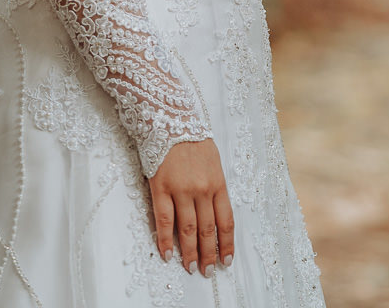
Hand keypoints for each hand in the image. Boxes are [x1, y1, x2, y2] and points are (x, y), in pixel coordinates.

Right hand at [148, 138, 234, 276]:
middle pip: (207, 229)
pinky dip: (165, 240)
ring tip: (191, 267)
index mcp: (218, 182)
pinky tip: (167, 254)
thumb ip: (215, 187)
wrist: (170, 119)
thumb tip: (215, 213)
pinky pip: (163, 220)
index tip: (227, 259)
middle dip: (209, 253)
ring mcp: (181, 190)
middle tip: (209, 271)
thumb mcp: (213, 161)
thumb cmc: (193, 140)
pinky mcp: (161, 188)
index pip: (225, 220)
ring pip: (187, 229)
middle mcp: (202, 189)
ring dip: (189, 252)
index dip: (226, 243)